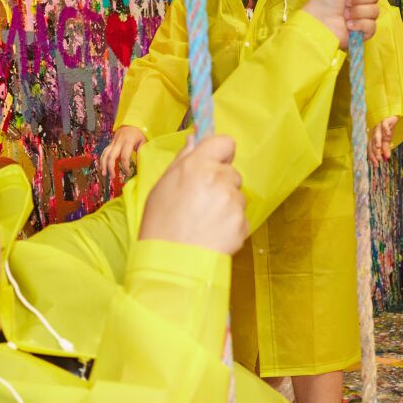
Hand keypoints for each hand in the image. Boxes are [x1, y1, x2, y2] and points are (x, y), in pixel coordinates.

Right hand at [98, 125, 147, 183]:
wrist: (131, 123)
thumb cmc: (139, 134)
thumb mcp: (143, 141)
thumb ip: (141, 152)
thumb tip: (139, 165)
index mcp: (128, 141)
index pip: (124, 157)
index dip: (125, 167)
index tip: (128, 173)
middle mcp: (118, 142)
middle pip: (111, 156)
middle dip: (110, 167)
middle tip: (113, 177)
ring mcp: (113, 142)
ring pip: (105, 154)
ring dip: (103, 164)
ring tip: (104, 174)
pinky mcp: (110, 143)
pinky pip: (104, 152)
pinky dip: (102, 160)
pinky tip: (102, 167)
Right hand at [137, 133, 248, 255]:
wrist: (171, 262)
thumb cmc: (161, 223)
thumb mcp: (163, 185)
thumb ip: (183, 160)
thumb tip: (194, 140)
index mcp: (197, 166)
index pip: (225, 143)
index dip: (220, 153)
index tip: (213, 163)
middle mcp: (219, 180)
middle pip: (231, 173)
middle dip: (220, 184)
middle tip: (200, 202)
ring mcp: (233, 203)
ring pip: (237, 196)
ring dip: (226, 205)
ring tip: (204, 222)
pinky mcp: (242, 224)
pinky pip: (240, 218)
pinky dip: (230, 225)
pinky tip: (212, 234)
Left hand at [305, 0, 384, 43]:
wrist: (319, 22)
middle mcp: (360, 0)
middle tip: (345, 1)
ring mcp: (362, 16)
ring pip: (375, 10)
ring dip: (357, 12)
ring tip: (344, 14)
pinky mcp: (363, 31)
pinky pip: (372, 26)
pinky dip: (359, 25)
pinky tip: (348, 25)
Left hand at [370, 115, 399, 163]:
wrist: (393, 116)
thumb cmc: (388, 129)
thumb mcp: (387, 140)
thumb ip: (385, 148)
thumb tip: (386, 159)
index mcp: (373, 138)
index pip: (370, 148)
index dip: (372, 157)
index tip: (376, 165)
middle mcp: (374, 132)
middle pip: (372, 143)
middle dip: (374, 152)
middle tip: (378, 159)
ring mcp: (378, 126)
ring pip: (376, 134)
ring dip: (377, 141)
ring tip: (378, 147)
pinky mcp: (385, 120)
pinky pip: (384, 125)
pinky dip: (386, 130)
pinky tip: (388, 135)